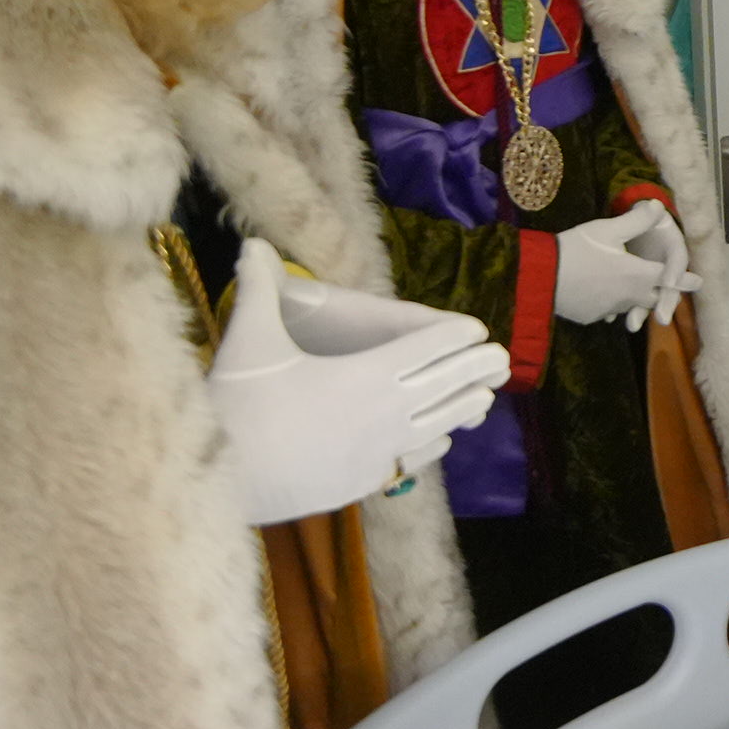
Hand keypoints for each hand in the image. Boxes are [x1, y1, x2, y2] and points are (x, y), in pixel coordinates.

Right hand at [207, 241, 509, 524]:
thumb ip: (258, 289)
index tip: (478, 330)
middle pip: (440, 387)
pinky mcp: (361, 484)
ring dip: (461, 410)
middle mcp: (382, 415)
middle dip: (472, 370)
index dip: (452, 338)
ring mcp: (376, 453)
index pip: (423, 351)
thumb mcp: (249, 340)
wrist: (225, 481)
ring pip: (434, 428)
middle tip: (502, 360)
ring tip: (484, 400)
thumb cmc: (238, 405)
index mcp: (364, 375)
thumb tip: (253, 244)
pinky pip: (410, 462)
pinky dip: (431, 447)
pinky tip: (441, 442)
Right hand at [555, 201, 704, 330]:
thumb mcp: (606, 230)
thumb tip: (658, 206)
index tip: (699, 281)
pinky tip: (604, 296)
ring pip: (630, 305)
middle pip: (652, 296)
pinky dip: (611, 304)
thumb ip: (635, 221)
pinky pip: (608, 311)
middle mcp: (628, 296)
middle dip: (662, 292)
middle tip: (668, 287)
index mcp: (636, 275)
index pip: (668, 277)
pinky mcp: (591, 316)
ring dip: (636, 299)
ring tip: (636, 293)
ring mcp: (609, 309)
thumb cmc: (576, 250)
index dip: (684, 278)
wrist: (541, 278)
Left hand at [630, 202, 697, 328]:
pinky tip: (609, 318)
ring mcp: (650, 279)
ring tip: (632, 325)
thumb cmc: (645, 223)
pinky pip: (629, 300)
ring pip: (648, 298)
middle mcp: (665, 269)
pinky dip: (619, 308)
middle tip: (660, 319)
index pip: (676, 264)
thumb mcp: (643, 217)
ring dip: (641, 311)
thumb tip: (656, 205)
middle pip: (666, 288)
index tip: (669, 282)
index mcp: (672, 251)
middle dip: (662, 303)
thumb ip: (646, 217)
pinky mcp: (634, 285)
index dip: (675, 273)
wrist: (638, 228)